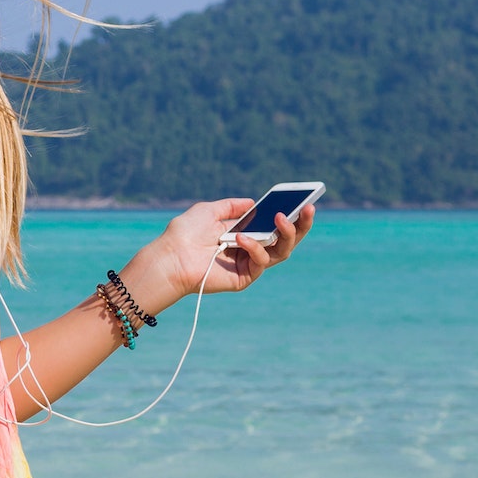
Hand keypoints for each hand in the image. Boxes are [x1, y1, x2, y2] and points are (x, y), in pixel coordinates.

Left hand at [140, 198, 315, 300]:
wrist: (170, 257)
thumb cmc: (184, 234)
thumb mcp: (208, 210)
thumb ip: (231, 206)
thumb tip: (253, 202)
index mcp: (244, 233)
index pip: (274, 225)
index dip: (291, 215)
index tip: (303, 200)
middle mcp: (250, 249)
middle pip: (285, 240)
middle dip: (300, 225)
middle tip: (308, 209)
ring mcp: (249, 264)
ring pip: (282, 252)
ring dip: (285, 233)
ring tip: (281, 218)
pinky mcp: (245, 278)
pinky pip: (262, 262)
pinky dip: (255, 247)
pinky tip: (240, 238)